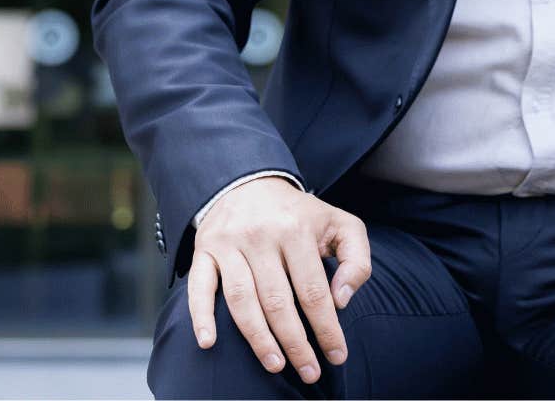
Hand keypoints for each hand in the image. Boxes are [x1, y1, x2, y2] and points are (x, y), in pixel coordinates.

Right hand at [188, 175, 371, 383]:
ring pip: (242, 300)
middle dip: (296, 343)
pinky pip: (198, 288)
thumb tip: (341, 300)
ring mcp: (229, 244)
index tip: (337, 355)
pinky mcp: (204, 250)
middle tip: (309, 372)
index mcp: (297, 230)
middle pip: (278, 301)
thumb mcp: (340, 224)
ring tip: (275, 365)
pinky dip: (201, 316)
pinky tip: (209, 343)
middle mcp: (261, 236)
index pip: (314, 290)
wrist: (250, 182)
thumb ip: (355, 259)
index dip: (326, 327)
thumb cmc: (301, 214)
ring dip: (258, 339)